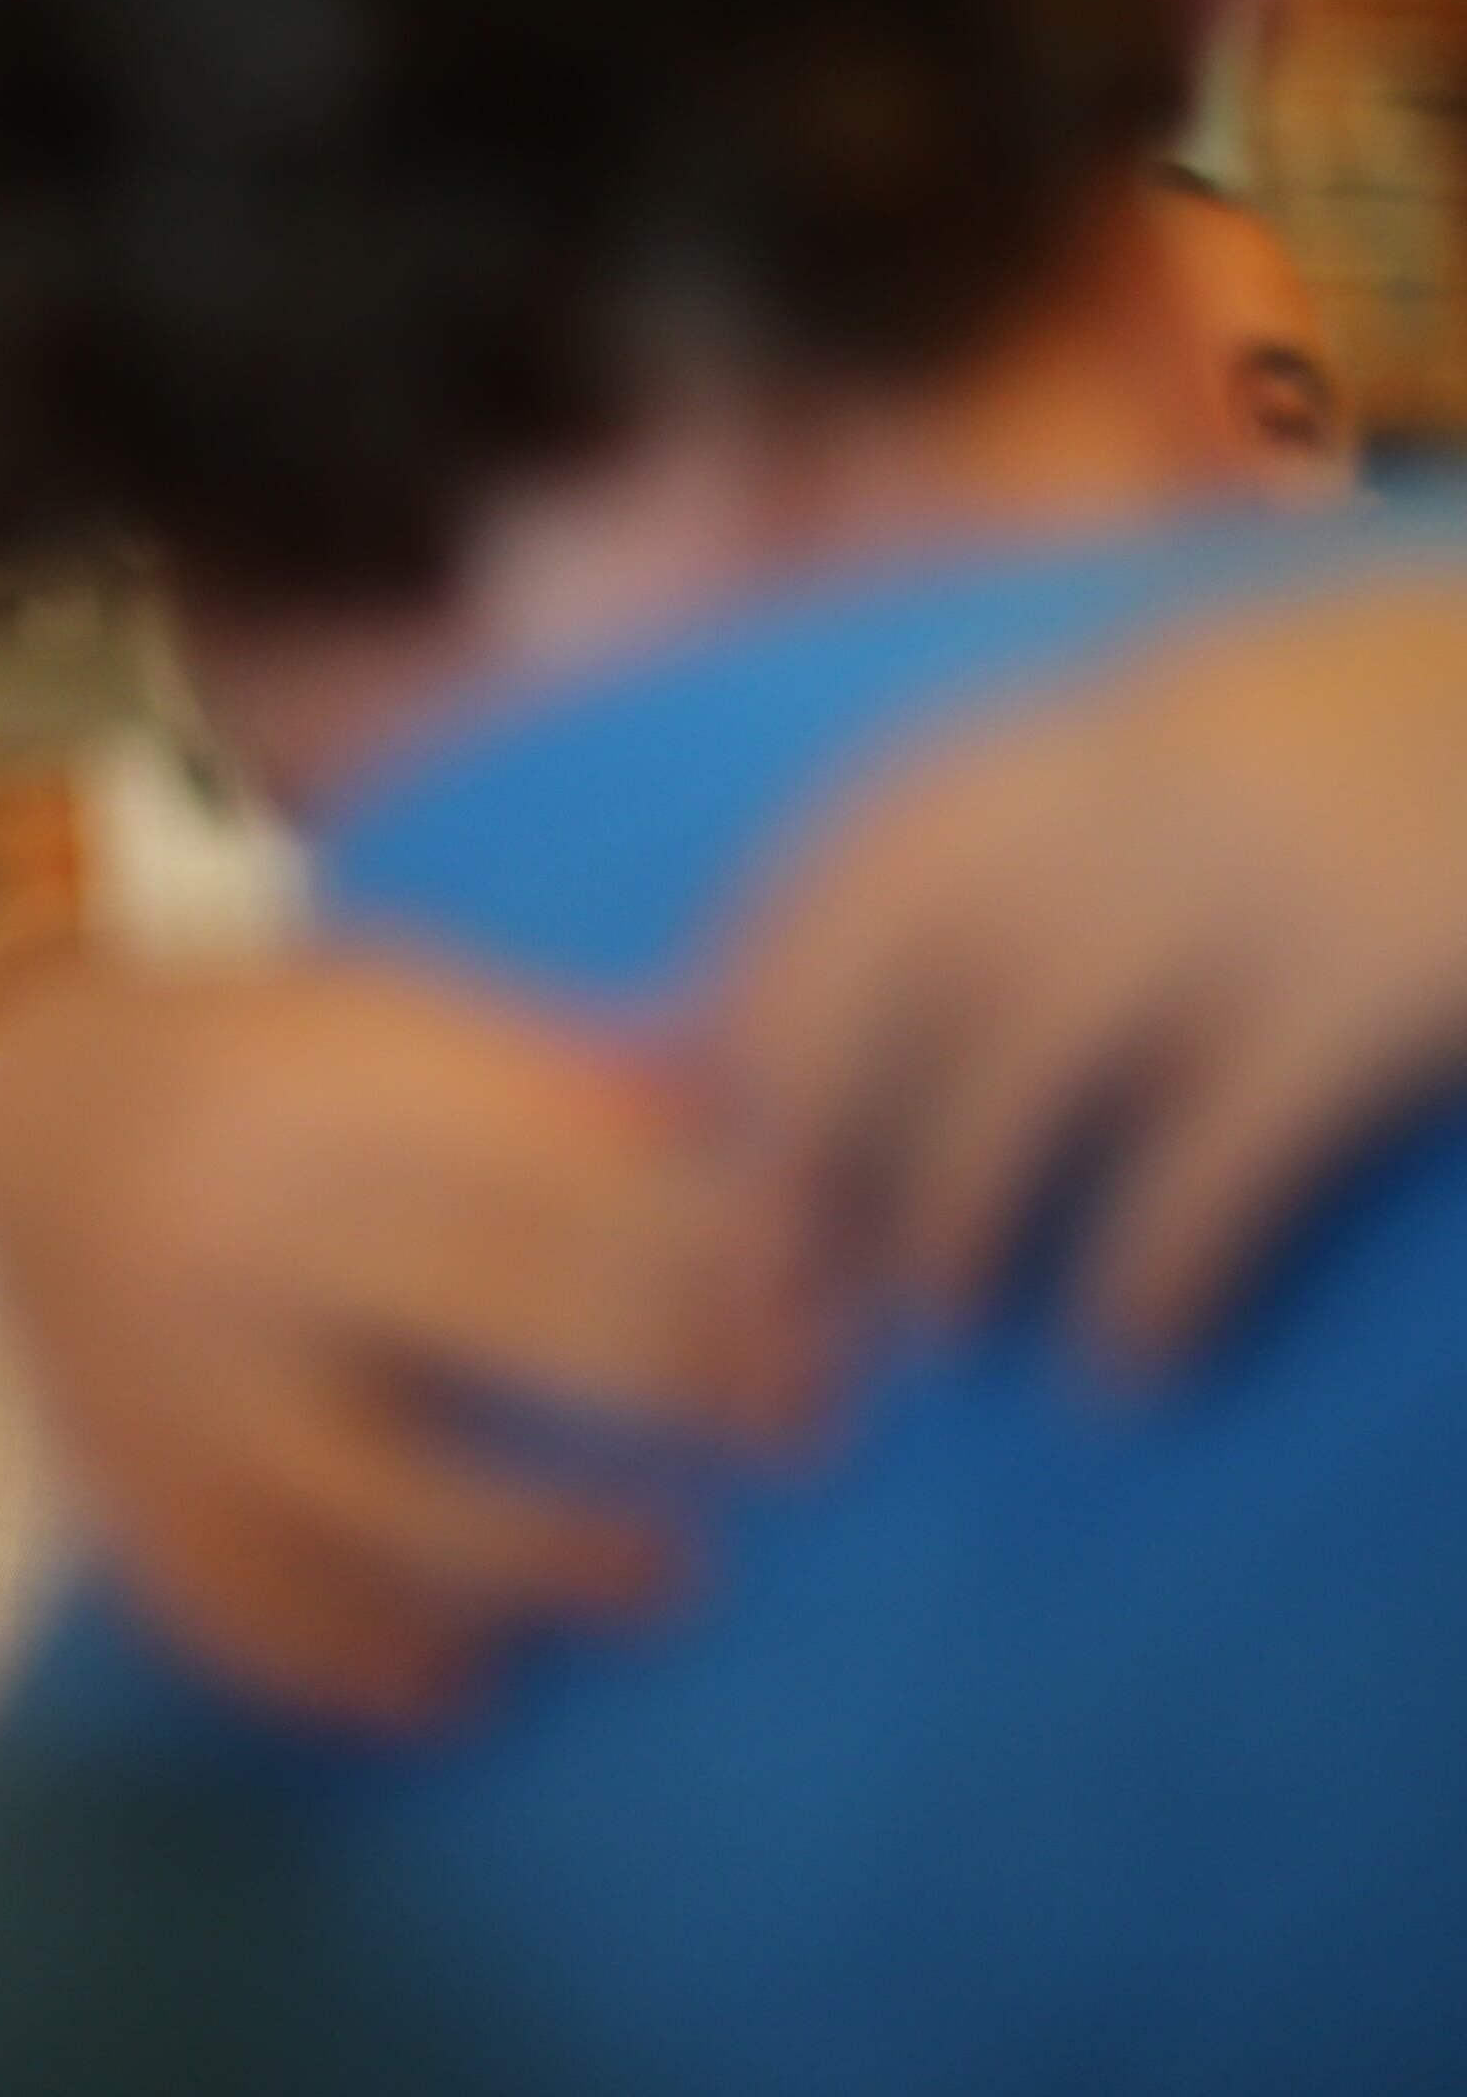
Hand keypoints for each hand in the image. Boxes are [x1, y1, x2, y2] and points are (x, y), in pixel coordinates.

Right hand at [0, 955, 813, 1730]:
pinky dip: (359, 1664)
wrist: (41, 1113)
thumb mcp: (415, 1019)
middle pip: (484, 1343)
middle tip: (797, 1439)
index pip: (552, 1213)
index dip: (709, 1283)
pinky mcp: (137, 1494)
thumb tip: (785, 1163)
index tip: (825, 1335)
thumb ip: (580, 1089)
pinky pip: (251, 1614)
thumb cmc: (285, 1061)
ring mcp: (185, 1396)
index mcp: (332, 1128)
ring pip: (370, 1519)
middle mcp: (252, 1263)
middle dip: (660, 1397)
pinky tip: (459, 1681)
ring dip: (535, 1570)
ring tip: (653, 1580)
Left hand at [722, 574, 1466, 1361]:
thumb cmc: (1340, 774)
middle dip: (808, 1148)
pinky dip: (1148, 1272)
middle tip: (790, 1284)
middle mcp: (1122, 786)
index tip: (712, 1157)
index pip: (822, 885)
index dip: (744, 1035)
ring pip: (1019, 1066)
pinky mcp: (1384, 983)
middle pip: (884, 981)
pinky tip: (1135, 1359)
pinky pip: (1215, 1152)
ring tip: (946, 1326)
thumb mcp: (1142, 763)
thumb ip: (976, 865)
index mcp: (1051, 738)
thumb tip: (728, 1037)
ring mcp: (1255, 878)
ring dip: (951, 1215)